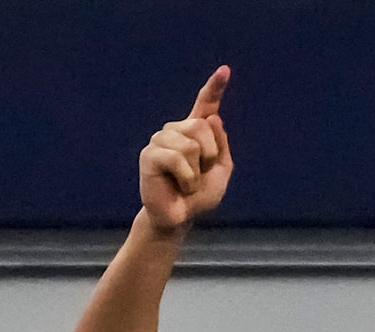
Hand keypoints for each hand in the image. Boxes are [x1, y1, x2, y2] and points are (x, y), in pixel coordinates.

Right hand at [138, 67, 234, 237]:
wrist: (179, 218)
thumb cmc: (198, 196)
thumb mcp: (221, 171)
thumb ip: (222, 145)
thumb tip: (212, 118)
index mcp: (195, 132)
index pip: (205, 105)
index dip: (215, 87)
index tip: (225, 70)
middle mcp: (176, 130)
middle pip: (202, 126)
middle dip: (208, 155)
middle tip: (197, 176)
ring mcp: (160, 140)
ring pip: (190, 144)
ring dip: (196, 172)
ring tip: (186, 183)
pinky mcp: (149, 154)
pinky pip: (176, 159)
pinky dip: (186, 178)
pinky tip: (178, 186)